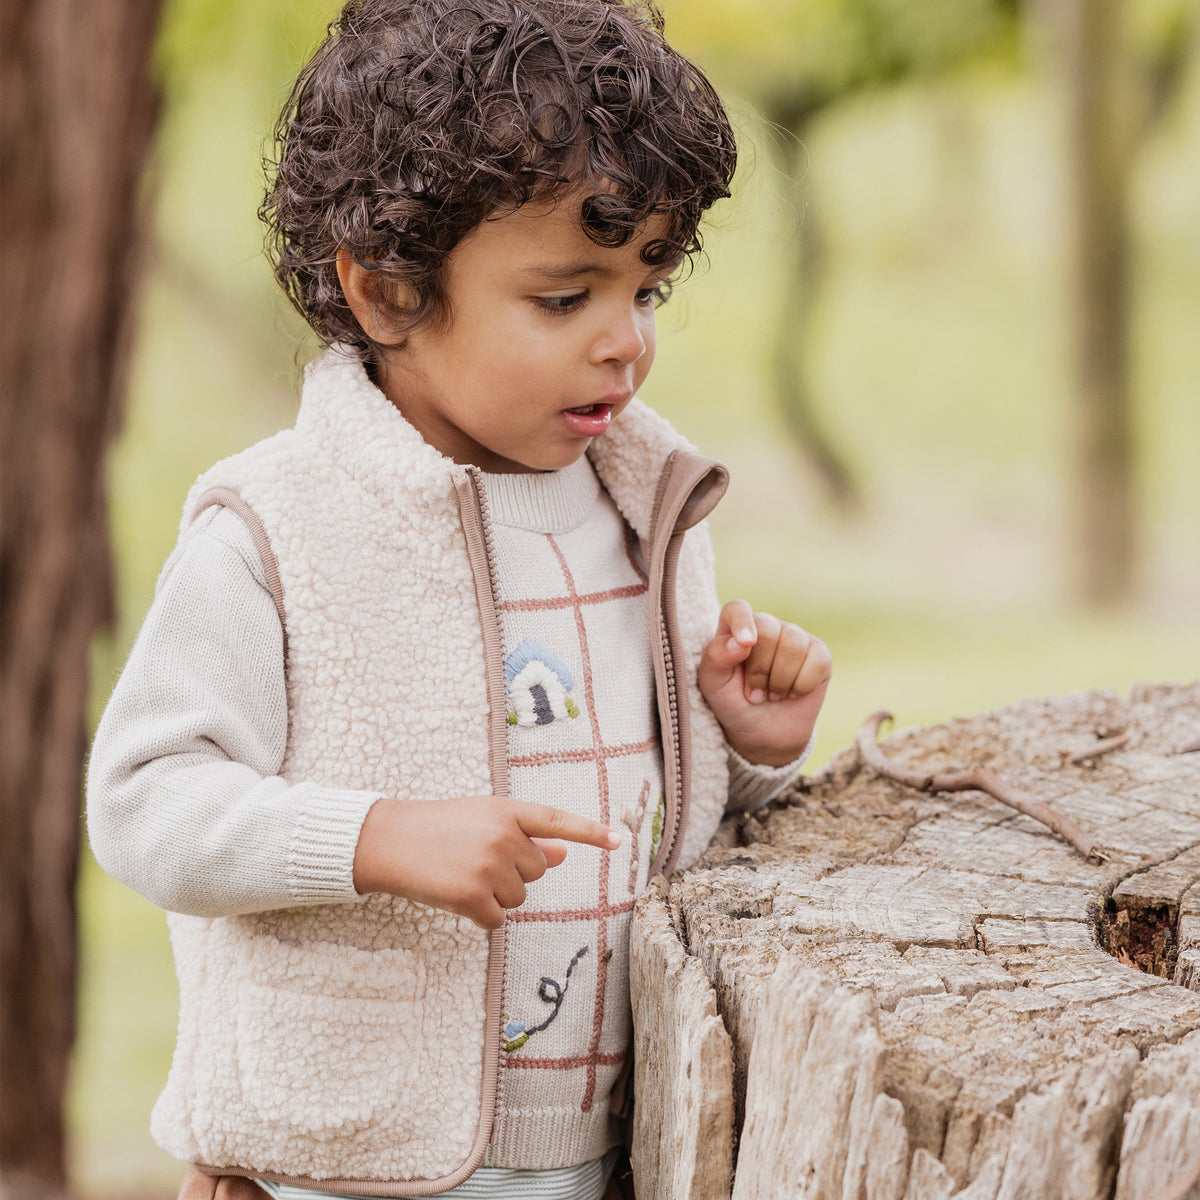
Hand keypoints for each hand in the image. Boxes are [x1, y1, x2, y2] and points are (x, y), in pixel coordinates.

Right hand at [352, 795, 620, 928]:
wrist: (389, 841)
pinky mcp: (473, 896)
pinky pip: (498, 919)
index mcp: (506, 810)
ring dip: (496, 894)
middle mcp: (502, 835)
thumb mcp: (482, 821)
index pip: (556, 821)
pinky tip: (456, 895)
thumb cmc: (438, 828)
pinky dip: (481, 915)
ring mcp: (489, 866)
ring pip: (519, 898)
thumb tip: (561, 855)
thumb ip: (524, 836)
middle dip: (513, 872)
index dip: (588, 832)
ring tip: (463, 874)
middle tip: (476, 860)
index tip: (617, 841)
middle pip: (537, 871)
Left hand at [697, 600, 830, 767]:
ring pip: (794, 646)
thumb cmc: (732, 703)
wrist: (762, 734)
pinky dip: (802, 685)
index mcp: (734, 629)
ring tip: (771, 694)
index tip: (746, 643)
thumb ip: (717, 657)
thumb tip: (740, 642)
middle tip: (754, 693)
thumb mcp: (713, 685)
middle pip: (768, 631)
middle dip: (760, 671)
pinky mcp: (819, 654)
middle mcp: (766, 627)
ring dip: (780, 681)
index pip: (737, 609)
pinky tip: (792, 692)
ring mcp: (794, 638)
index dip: (742, 621)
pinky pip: (816, 661)